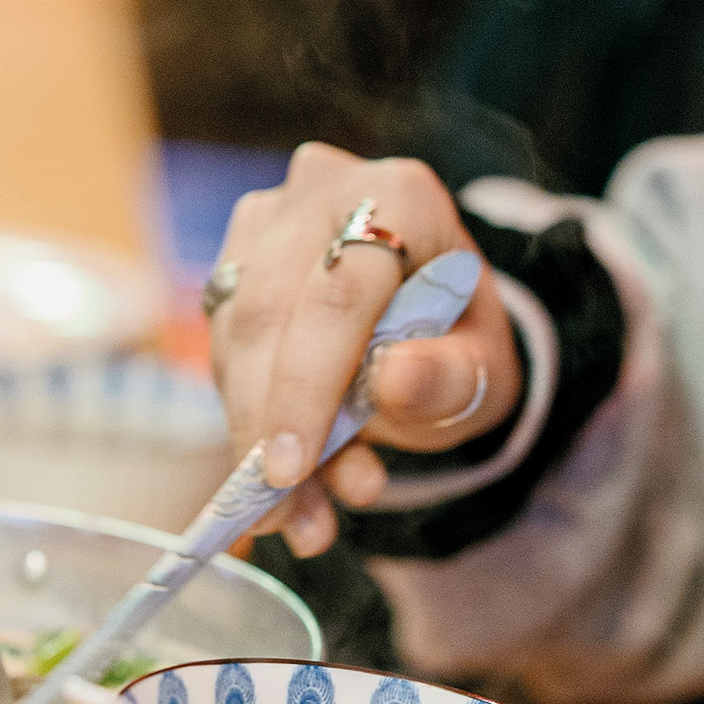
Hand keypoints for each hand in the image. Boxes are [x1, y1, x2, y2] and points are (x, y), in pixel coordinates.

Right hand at [209, 144, 523, 556]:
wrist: (436, 320)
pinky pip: (219, 346)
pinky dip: (244, 419)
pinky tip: (286, 480)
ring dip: (253, 434)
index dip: (308, 385)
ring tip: (302, 514)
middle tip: (289, 515)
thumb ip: (450, 377)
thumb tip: (393, 379)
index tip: (291, 470)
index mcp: (401, 194)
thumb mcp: (484, 372)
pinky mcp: (234, 258)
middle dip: (270, 425)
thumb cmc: (459, 342)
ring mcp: (269, 217)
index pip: (338, 294)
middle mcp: (324, 188)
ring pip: (234, 334)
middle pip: (269, 313)